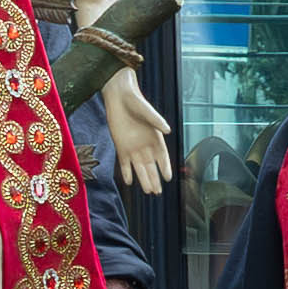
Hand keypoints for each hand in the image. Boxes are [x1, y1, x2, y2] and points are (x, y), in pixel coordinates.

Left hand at [100, 66, 175, 196]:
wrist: (118, 96)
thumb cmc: (135, 101)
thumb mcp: (146, 110)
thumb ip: (156, 121)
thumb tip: (168, 130)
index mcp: (155, 137)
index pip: (162, 156)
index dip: (165, 167)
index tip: (169, 178)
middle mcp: (145, 145)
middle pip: (151, 166)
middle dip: (154, 179)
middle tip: (157, 192)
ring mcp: (133, 147)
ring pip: (139, 167)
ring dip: (143, 179)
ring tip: (148, 191)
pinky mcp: (120, 146)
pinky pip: (124, 163)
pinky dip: (127, 172)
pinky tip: (129, 182)